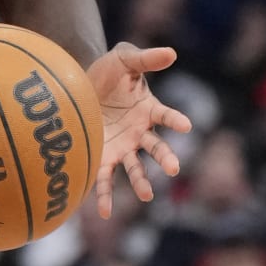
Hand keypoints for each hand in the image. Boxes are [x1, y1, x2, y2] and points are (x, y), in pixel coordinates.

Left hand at [88, 42, 191, 218]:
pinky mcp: (103, 158)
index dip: (175, 119)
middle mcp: (139, 133)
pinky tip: (104, 213)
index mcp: (148, 110)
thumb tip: (172, 53)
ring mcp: (122, 148)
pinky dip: (105, 195)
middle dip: (165, 158)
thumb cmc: (106, 71)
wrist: (79, 85)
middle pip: (156, 148)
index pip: (166, 116)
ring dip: (141, 182)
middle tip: (174, 168)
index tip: (186, 125)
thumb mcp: (123, 59)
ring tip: (147, 196)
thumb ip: (146, 59)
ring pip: (136, 168)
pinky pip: (105, 179)